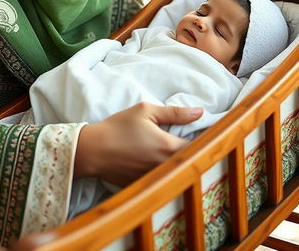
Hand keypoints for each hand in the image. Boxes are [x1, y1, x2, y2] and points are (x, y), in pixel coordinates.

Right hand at [73, 102, 203, 186]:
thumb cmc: (118, 127)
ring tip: (177, 150)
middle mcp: (166, 167)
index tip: (205, 131)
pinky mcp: (147, 187)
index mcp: (169, 148)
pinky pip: (165, 180)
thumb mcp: (146, 111)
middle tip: (193, 139)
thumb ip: (175, 113)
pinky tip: (159, 161)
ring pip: (180, 172)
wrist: (93, 151)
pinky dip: (168, 171)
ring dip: (182, 162)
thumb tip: (200, 112)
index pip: (200, 146)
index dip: (205, 138)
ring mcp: (157, 180)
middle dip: (196, 151)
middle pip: (192, 161)